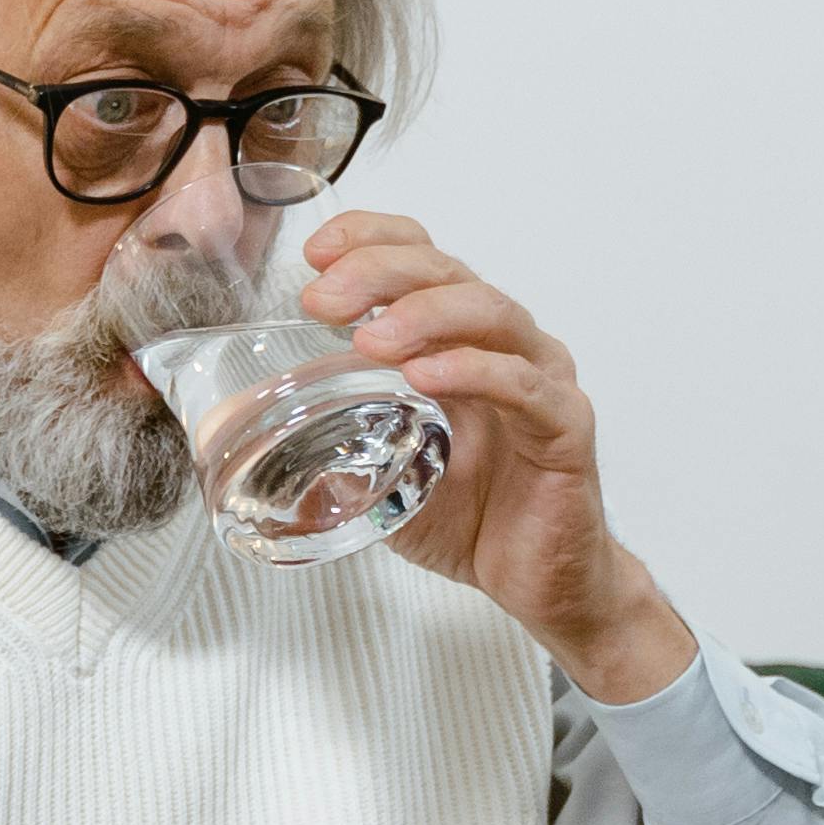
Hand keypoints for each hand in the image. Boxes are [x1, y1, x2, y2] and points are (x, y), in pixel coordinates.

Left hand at [297, 211, 698, 704]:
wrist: (540, 585)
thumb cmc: (472, 520)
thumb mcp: (382, 473)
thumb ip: (334, 445)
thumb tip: (257, 439)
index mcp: (462, 341)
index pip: (422, 257)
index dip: (372, 239)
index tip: (316, 252)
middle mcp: (505, 346)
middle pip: (448, 273)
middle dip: (380, 272)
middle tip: (322, 299)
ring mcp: (541, 381)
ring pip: (490, 313)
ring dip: (424, 314)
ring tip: (370, 338)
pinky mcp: (566, 428)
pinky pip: (523, 385)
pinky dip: (472, 372)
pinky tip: (427, 378)